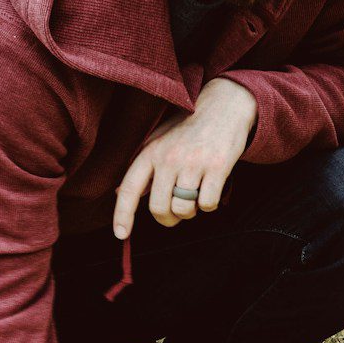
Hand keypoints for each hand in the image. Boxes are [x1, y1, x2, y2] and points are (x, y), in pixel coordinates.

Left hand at [113, 77, 258, 238]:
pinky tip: (211, 189)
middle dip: (169, 218)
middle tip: (177, 212)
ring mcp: (193, 163)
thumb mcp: (159, 141)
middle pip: (159, 208)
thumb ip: (141, 167)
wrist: (224, 107)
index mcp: (150, 152)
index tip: (121, 235)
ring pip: (184, 209)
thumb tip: (119, 192)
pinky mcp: (218, 167)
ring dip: (191, 212)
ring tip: (196, 195)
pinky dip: (210, 204)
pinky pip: (208, 204)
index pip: (129, 190)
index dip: (122, 215)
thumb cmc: (189, 127)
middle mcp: (169, 158)